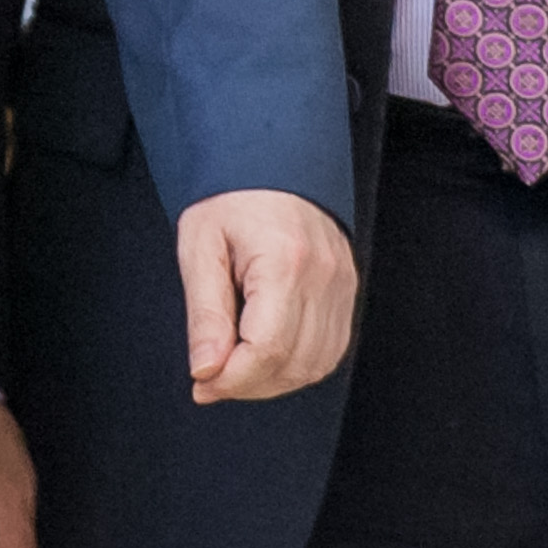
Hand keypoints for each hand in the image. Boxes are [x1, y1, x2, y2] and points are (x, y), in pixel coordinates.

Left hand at [177, 189, 356, 403]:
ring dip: (273, 381)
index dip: (232, 379)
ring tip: (235, 370)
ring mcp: (342, 285)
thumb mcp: (199, 246)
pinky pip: (331, 349)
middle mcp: (324, 277)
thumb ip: (205, 313)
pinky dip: (298, 366)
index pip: (267, 348)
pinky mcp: (347, 290)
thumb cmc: (231, 199)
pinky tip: (266, 358)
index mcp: (284, 261)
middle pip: (294, 363)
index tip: (200, 383)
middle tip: (210, 379)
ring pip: (317, 364)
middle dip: (248, 385)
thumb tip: (205, 369)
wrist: (272, 162)